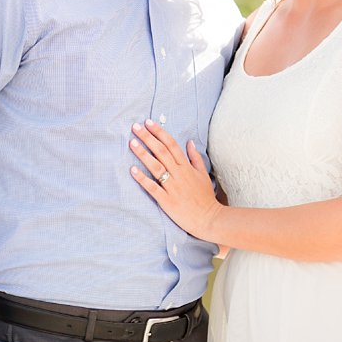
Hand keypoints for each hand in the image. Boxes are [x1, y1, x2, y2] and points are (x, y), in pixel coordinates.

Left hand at [129, 119, 223, 240]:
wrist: (209, 219)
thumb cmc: (205, 198)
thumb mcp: (203, 175)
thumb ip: (195, 158)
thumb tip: (189, 142)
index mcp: (186, 167)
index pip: (172, 145)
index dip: (160, 133)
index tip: (149, 123)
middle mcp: (179, 174)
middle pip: (162, 152)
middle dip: (148, 138)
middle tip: (135, 127)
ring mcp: (172, 187)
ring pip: (156, 167)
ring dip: (143, 154)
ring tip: (132, 143)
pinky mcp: (166, 200)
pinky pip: (152, 187)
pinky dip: (142, 179)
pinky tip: (132, 170)